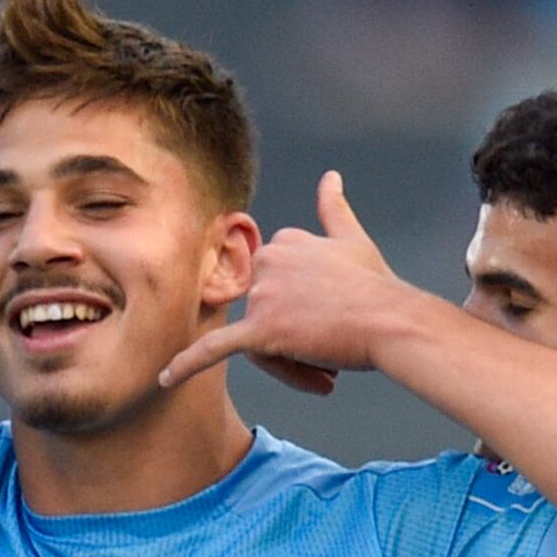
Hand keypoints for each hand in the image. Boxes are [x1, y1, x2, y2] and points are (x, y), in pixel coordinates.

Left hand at [159, 171, 408, 391]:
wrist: (393, 322)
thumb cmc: (378, 289)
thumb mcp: (354, 241)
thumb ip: (334, 210)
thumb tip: (330, 177)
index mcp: (283, 242)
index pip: (274, 292)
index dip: (302, 316)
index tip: (333, 327)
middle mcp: (268, 261)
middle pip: (264, 318)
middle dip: (293, 344)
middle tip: (331, 357)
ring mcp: (264, 295)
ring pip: (259, 343)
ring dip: (291, 366)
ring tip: (327, 375)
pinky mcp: (262, 330)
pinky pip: (214, 349)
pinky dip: (187, 364)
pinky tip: (163, 379)